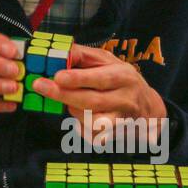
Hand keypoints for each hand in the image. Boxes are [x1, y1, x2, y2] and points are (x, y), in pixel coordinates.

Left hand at [32, 43, 165, 143]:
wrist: (147, 108)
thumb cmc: (120, 79)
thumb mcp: (106, 60)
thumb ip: (82, 55)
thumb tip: (58, 52)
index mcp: (123, 76)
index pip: (101, 78)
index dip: (79, 79)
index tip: (58, 77)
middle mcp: (125, 99)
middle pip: (92, 101)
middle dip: (64, 94)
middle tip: (40, 86)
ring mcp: (121, 120)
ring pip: (90, 120)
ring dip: (72, 110)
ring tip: (70, 100)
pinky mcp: (113, 135)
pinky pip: (90, 135)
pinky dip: (79, 126)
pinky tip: (80, 116)